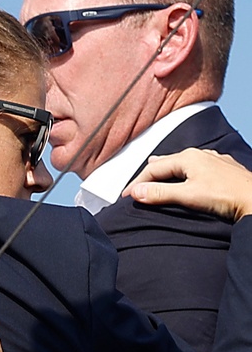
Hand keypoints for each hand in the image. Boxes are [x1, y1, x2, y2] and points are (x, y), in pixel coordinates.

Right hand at [123, 148, 251, 221]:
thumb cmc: (226, 197)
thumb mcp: (188, 196)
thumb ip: (160, 193)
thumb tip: (135, 192)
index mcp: (187, 157)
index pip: (153, 169)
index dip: (138, 183)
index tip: (126, 195)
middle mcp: (200, 154)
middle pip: (166, 163)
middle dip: (149, 174)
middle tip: (137, 187)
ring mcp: (214, 160)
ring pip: (183, 163)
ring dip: (167, 171)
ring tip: (156, 174)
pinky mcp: (225, 169)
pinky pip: (198, 167)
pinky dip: (185, 172)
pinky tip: (188, 176)